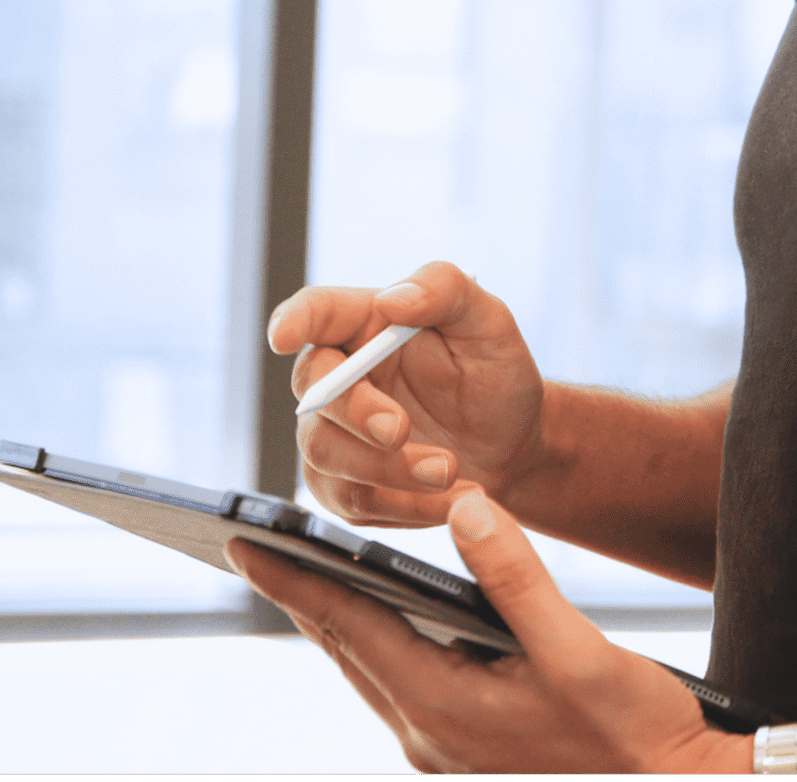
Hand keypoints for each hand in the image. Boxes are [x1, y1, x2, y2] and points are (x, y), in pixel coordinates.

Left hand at [226, 488, 746, 773]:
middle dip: (302, 595)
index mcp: (445, 706)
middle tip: (257, 547)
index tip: (244, 544)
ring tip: (307, 573)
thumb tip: (466, 505)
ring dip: (339, 619)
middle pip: (348, 651)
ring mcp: (447, 748)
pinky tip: (389, 617)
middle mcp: (432, 734)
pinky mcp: (469, 750)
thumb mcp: (580, 648)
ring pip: (373, 670)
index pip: (350, 628)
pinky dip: (382, 642)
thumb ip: (517, 576)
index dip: (294, 582)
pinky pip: (404, 685)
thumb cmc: (635, 730)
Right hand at [270, 262, 550, 527]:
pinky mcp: (345, 486)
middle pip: (313, 391)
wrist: (513, 445)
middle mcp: (340, 377)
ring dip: (388, 469)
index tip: (283, 337)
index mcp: (365, 324)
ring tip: (451, 471)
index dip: (293, 320)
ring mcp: (336, 434)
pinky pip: (352, 502)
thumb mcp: (487, 321)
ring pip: (327, 454)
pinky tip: (447, 499)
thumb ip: (445, 290)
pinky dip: (403, 505)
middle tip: (400, 430)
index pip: (315, 312)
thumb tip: (393, 298)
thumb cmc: (495, 374)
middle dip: (354, 412)